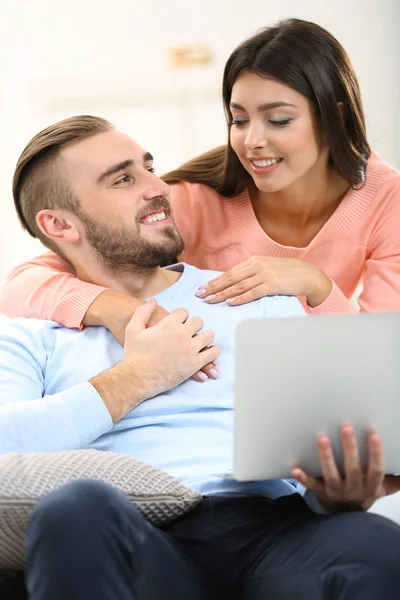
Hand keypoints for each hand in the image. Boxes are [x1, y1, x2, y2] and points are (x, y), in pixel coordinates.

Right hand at [85, 290, 218, 381]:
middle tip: (189, 333)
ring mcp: (190, 349)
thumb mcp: (132, 329)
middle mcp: (182, 334)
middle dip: (194, 326)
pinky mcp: (194, 364)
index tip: (179, 323)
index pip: (184, 312)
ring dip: (204, 337)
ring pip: (209, 335)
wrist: (137, 378)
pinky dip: (213, 351)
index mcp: (169, 324)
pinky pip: (212, 353)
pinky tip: (208, 352)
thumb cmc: (134, 354)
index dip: (181, 317)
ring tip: (199, 342)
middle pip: (198, 322)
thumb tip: (153, 300)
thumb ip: (142, 312)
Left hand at [195, 256, 331, 307]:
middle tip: (200, 295)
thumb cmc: (288, 274)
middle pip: (230, 278)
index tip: (202, 288)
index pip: (230, 273)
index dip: (215, 281)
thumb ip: (252, 274)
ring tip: (210, 300)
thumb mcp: (268, 269)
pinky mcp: (272, 285)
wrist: (309, 274)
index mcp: (254, 261)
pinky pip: (252, 292)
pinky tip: (229, 302)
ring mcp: (264, 275)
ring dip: (222, 293)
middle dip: (213, 287)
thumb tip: (235, 285)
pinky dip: (239, 298)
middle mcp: (257, 266)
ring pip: (238, 286)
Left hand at [292, 425, 399, 511]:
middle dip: (349, 448)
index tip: (374, 435)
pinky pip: (311, 485)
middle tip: (346, 428)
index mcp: (371, 486)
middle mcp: (354, 489)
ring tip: (322, 438)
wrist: (347, 513)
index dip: (376, 454)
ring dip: (326, 457)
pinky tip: (294, 469)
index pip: (376, 470)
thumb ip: (396, 478)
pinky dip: (303, 478)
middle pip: (352, 468)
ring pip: (331, 474)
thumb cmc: (366, 490)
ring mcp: (336, 490)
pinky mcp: (321, 491)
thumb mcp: (384, 486)